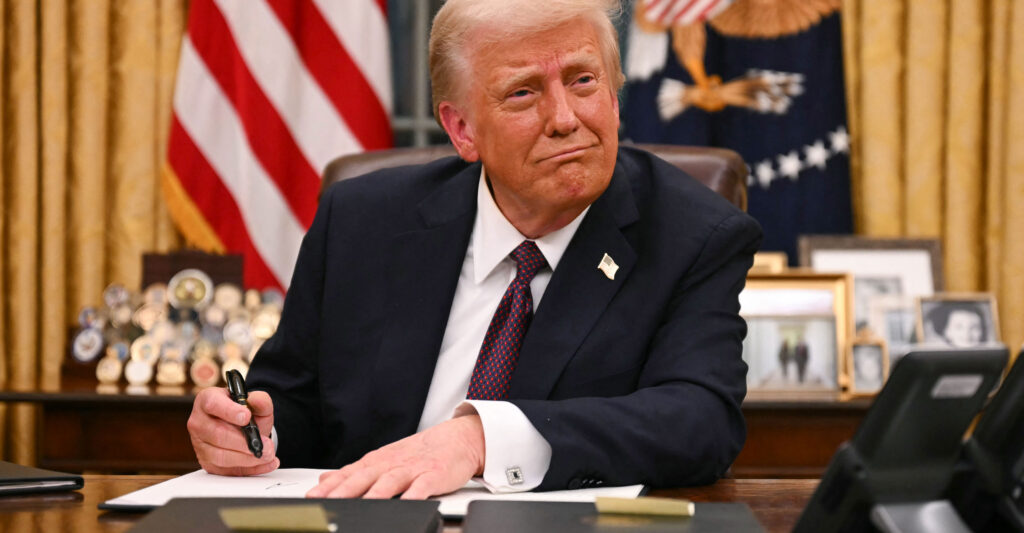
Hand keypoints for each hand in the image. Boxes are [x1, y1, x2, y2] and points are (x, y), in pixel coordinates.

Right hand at [187, 386, 278, 475]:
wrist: (241, 427)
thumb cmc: (244, 412)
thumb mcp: (255, 402)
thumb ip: (260, 400)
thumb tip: (255, 401)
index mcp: (207, 400)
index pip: (213, 404)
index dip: (229, 411)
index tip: (247, 417)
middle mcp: (199, 422)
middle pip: (218, 434)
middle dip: (244, 442)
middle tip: (265, 445)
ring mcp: (200, 444)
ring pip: (221, 456)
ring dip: (247, 458)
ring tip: (267, 455)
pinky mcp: (207, 462)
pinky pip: (226, 470)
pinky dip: (250, 469)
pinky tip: (265, 464)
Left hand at [307, 415, 484, 499]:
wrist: (457, 439)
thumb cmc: (420, 453)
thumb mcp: (384, 459)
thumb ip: (355, 472)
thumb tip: (324, 480)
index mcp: (377, 462)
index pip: (348, 474)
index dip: (329, 487)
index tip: (312, 498)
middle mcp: (391, 464)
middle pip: (364, 477)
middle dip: (343, 491)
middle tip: (326, 502)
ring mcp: (412, 469)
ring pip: (389, 481)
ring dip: (374, 494)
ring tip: (361, 506)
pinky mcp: (433, 475)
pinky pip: (422, 486)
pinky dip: (413, 495)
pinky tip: (406, 503)